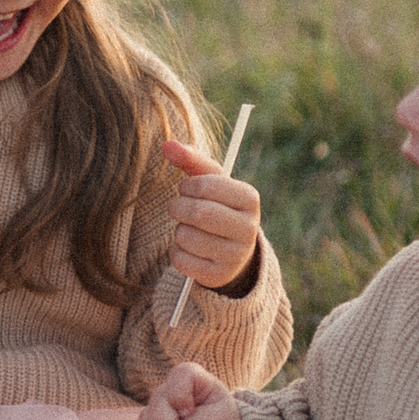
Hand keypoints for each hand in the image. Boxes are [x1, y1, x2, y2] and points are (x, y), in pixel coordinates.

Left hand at [162, 138, 263, 293]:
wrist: (232, 251)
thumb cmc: (217, 206)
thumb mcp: (210, 181)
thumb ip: (190, 159)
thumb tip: (168, 144)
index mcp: (250, 199)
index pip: (208, 185)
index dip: (188, 185)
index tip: (187, 189)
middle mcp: (249, 228)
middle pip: (198, 212)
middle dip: (178, 207)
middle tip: (177, 207)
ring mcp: (235, 255)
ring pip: (187, 237)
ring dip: (178, 230)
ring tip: (187, 228)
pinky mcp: (219, 275)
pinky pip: (182, 260)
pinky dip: (176, 251)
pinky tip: (188, 249)